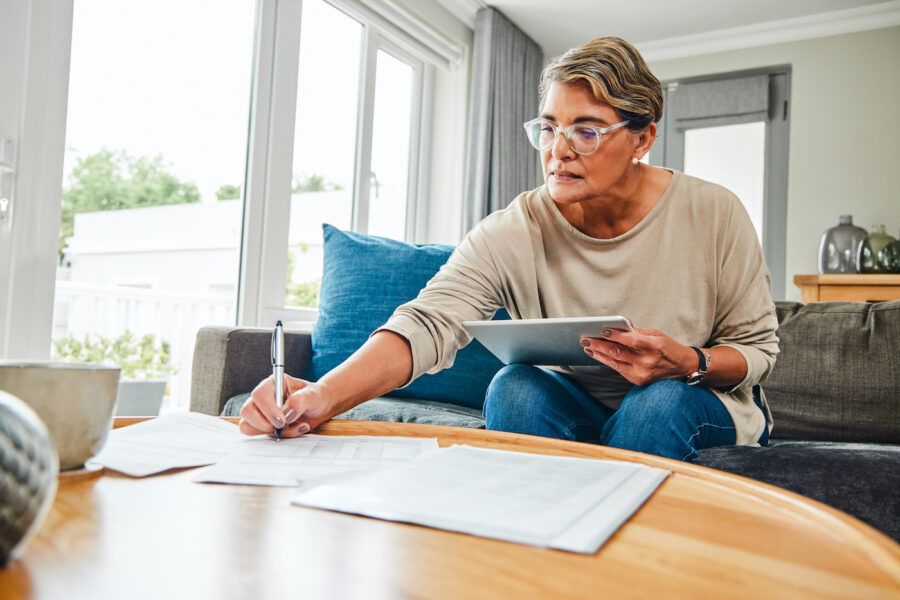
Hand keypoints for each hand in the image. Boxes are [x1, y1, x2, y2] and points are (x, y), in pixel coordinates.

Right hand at [238, 374, 333, 437]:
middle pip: (247, 411)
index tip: (283, 419)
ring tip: (292, 426)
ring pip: (248, 426)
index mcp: (273, 384)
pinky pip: (260, 436)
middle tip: (284, 424)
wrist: (320, 407)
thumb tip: (285, 414)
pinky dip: (277, 437)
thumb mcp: (312, 395)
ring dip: (270, 432)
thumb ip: (299, 401)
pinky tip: (293, 429)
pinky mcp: (264, 425)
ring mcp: (261, 412)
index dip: (268, 409)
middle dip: (265, 423)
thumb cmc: (315, 396)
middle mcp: (263, 397)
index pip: (258, 395)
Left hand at [580, 326, 695, 385]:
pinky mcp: (638, 380)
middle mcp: (648, 362)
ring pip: (615, 363)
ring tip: (587, 347)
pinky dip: (607, 361)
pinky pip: (619, 369)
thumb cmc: (668, 347)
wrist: (683, 367)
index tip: (602, 330)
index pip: (632, 341)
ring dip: (599, 354)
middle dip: (600, 345)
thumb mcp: (656, 334)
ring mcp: (642, 373)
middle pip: (619, 353)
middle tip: (586, 339)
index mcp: (655, 346)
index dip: (616, 335)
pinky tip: (598, 355)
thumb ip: (637, 332)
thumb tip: (617, 327)